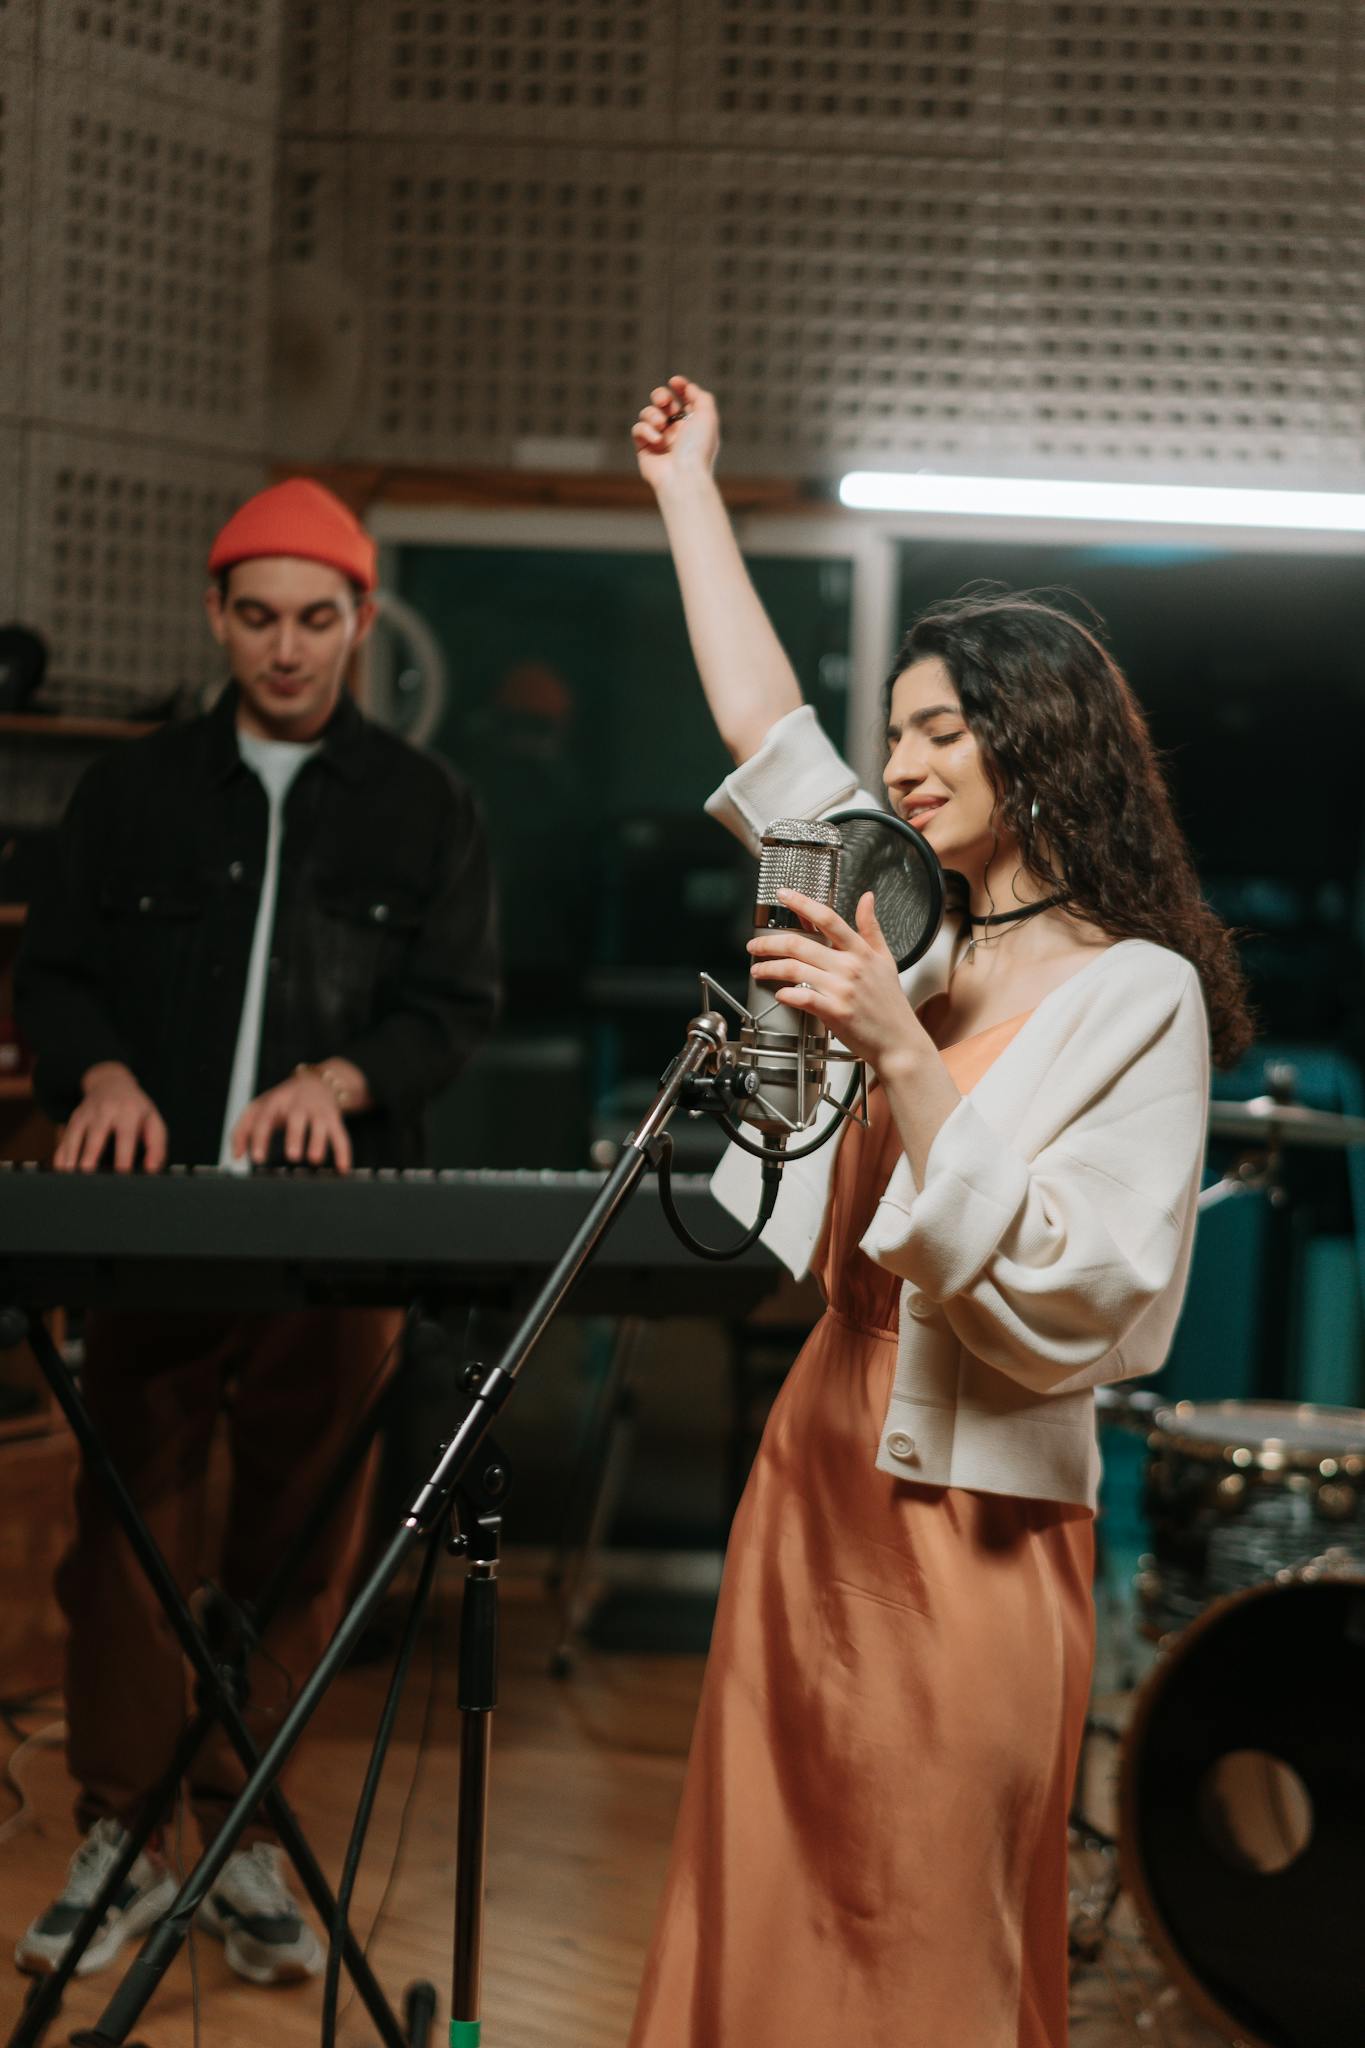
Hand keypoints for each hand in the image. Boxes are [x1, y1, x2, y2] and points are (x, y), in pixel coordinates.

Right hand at [55, 1063, 167, 1173]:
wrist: (111, 1083)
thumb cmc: (136, 1109)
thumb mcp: (153, 1121)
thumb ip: (156, 1146)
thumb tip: (152, 1169)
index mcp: (128, 1112)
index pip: (126, 1136)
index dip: (124, 1156)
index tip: (122, 1174)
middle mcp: (104, 1111)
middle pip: (95, 1136)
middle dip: (90, 1156)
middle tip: (88, 1176)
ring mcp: (85, 1115)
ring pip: (74, 1137)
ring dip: (71, 1158)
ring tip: (70, 1177)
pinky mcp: (72, 1120)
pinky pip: (63, 1140)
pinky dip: (61, 1156)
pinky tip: (62, 1171)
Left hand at [232, 1069, 352, 1173]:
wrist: (317, 1082)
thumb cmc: (282, 1102)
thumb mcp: (259, 1108)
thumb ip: (242, 1131)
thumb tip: (237, 1157)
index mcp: (276, 1101)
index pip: (265, 1118)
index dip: (261, 1137)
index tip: (258, 1158)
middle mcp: (298, 1104)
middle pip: (297, 1118)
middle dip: (295, 1136)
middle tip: (292, 1156)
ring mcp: (318, 1111)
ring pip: (321, 1126)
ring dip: (319, 1142)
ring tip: (314, 1159)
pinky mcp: (334, 1120)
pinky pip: (341, 1136)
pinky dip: (344, 1153)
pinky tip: (343, 1169)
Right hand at [631, 376, 719, 492]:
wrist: (683, 476)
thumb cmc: (697, 448)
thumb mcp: (708, 416)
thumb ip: (701, 396)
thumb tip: (688, 388)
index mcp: (693, 424)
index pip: (684, 399)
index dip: (680, 387)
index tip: (675, 382)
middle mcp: (676, 431)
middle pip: (662, 402)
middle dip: (660, 396)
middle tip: (664, 402)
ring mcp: (659, 439)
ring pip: (648, 413)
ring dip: (652, 414)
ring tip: (661, 425)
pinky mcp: (644, 449)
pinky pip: (638, 429)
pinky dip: (646, 430)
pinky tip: (657, 440)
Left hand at [747, 889, 933, 1072]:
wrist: (899, 1041)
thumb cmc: (890, 1004)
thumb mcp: (886, 959)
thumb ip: (871, 928)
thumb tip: (867, 898)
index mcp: (860, 952)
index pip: (827, 918)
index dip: (802, 903)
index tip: (783, 894)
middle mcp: (849, 967)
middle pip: (800, 944)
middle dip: (769, 943)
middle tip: (755, 946)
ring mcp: (841, 990)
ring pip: (794, 969)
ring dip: (770, 968)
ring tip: (758, 970)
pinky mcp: (834, 1012)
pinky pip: (802, 997)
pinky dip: (785, 994)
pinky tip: (779, 993)